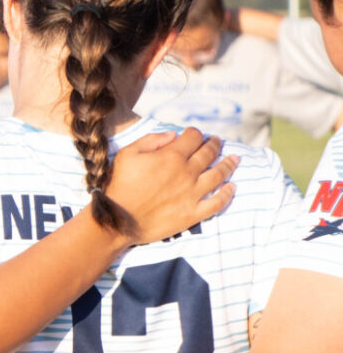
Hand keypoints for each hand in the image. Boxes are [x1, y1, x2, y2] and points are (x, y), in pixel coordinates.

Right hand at [105, 128, 236, 243]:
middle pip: (209, 153)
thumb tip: (173, 135)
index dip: (195, 133)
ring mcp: (192, 194)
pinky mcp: (193, 213)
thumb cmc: (119, 185)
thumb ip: (150, 140)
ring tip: (234, 158)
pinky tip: (232, 187)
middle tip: (217, 142)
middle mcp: (186, 173)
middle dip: (214, 144)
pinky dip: (227, 193)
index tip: (194, 134)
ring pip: (219, 175)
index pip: (193, 137)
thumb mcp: (127, 154)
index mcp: (171, 156)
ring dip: (229, 164)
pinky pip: (217, 202)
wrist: (117, 219)